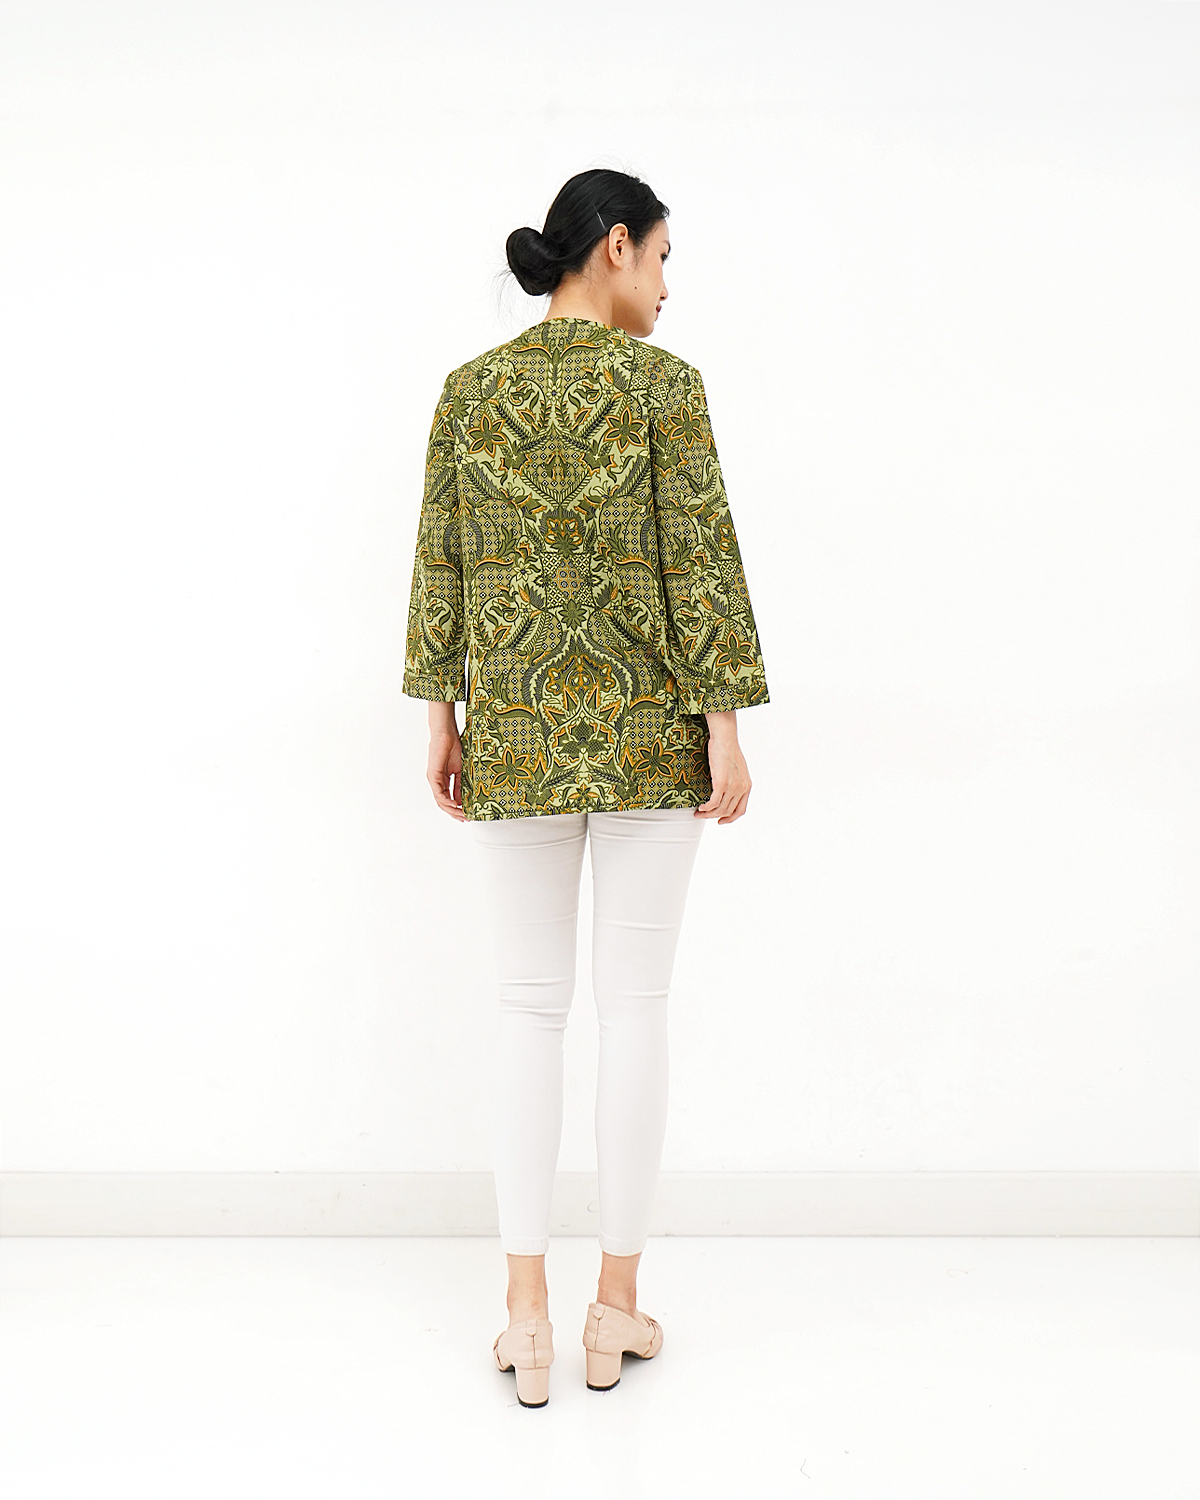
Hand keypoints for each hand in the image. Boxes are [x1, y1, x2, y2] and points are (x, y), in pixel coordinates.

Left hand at [426, 705, 465, 820]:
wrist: (446, 734)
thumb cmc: (453, 747)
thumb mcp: (460, 770)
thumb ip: (460, 784)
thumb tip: (461, 799)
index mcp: (442, 780)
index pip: (448, 799)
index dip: (457, 808)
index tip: (467, 813)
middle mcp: (436, 781)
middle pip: (443, 803)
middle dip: (455, 812)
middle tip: (465, 818)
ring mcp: (433, 779)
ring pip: (440, 801)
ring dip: (451, 809)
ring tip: (462, 814)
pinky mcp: (433, 775)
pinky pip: (439, 793)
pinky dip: (446, 800)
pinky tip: (455, 804)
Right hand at [694, 711, 751, 822]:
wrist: (725, 739)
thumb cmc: (728, 749)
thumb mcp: (737, 769)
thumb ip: (735, 781)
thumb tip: (725, 790)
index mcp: (747, 786)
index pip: (741, 810)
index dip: (730, 818)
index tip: (721, 821)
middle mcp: (742, 788)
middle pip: (728, 811)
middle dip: (714, 817)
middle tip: (702, 815)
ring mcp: (733, 787)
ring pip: (720, 809)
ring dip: (707, 813)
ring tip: (699, 812)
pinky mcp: (722, 783)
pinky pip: (713, 802)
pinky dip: (706, 807)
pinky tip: (700, 806)